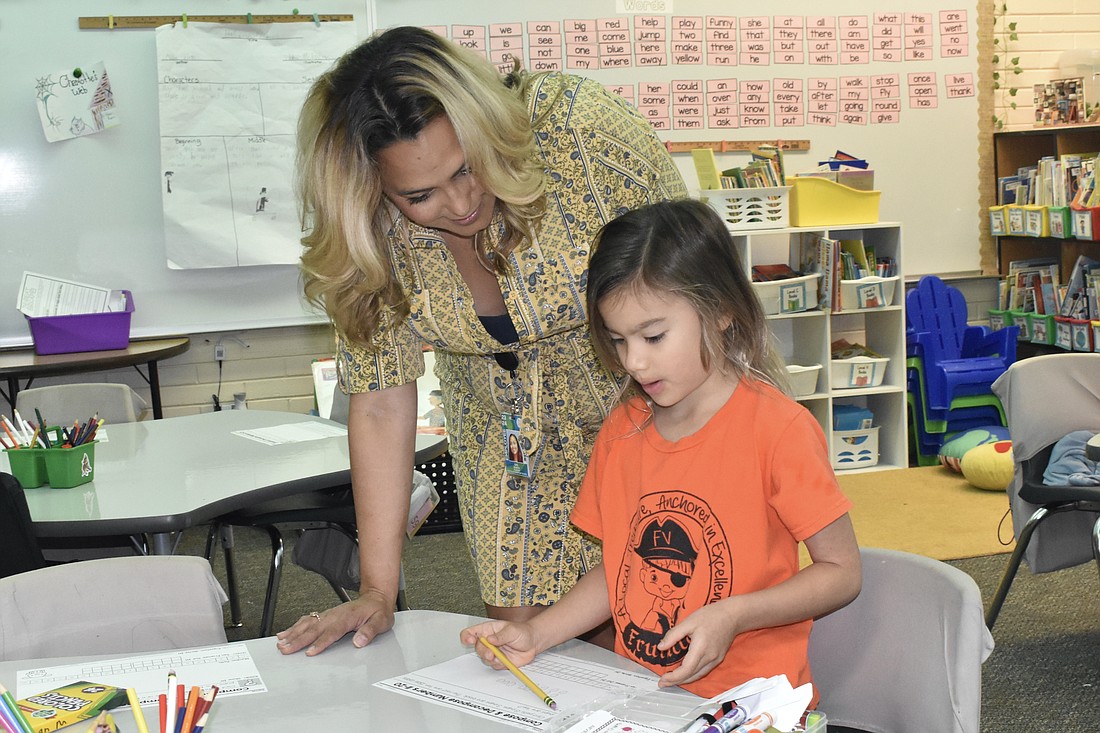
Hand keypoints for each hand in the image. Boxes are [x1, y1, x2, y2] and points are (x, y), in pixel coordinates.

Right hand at [275, 589, 394, 655]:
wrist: (376, 598)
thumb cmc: (378, 611)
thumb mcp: (381, 621)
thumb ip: (370, 631)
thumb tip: (359, 642)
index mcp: (347, 618)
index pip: (331, 632)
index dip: (320, 643)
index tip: (309, 652)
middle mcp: (334, 615)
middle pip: (314, 629)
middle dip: (298, 640)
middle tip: (285, 649)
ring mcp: (328, 615)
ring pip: (307, 624)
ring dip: (293, 634)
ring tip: (280, 643)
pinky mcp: (325, 616)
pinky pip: (307, 621)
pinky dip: (294, 627)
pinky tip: (285, 633)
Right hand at [459, 620, 539, 668]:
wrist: (533, 643)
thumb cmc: (522, 632)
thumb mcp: (512, 630)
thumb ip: (500, 636)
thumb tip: (489, 639)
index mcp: (488, 630)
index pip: (471, 632)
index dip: (467, 637)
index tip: (470, 641)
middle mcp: (488, 642)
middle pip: (476, 648)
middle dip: (483, 651)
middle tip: (491, 653)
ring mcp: (493, 652)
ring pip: (484, 658)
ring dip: (490, 659)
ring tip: (499, 656)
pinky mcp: (498, 661)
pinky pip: (493, 665)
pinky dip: (498, 664)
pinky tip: (505, 659)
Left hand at [655, 600, 738, 687]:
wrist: (732, 615)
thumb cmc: (711, 616)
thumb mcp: (688, 622)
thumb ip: (673, 635)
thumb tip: (661, 647)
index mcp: (701, 648)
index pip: (686, 670)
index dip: (673, 678)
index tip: (663, 680)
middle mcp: (709, 657)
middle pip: (691, 676)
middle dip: (676, 681)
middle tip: (663, 682)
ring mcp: (715, 659)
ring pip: (698, 675)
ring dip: (684, 680)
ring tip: (672, 679)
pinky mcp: (718, 658)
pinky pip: (704, 671)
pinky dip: (693, 674)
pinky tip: (686, 672)